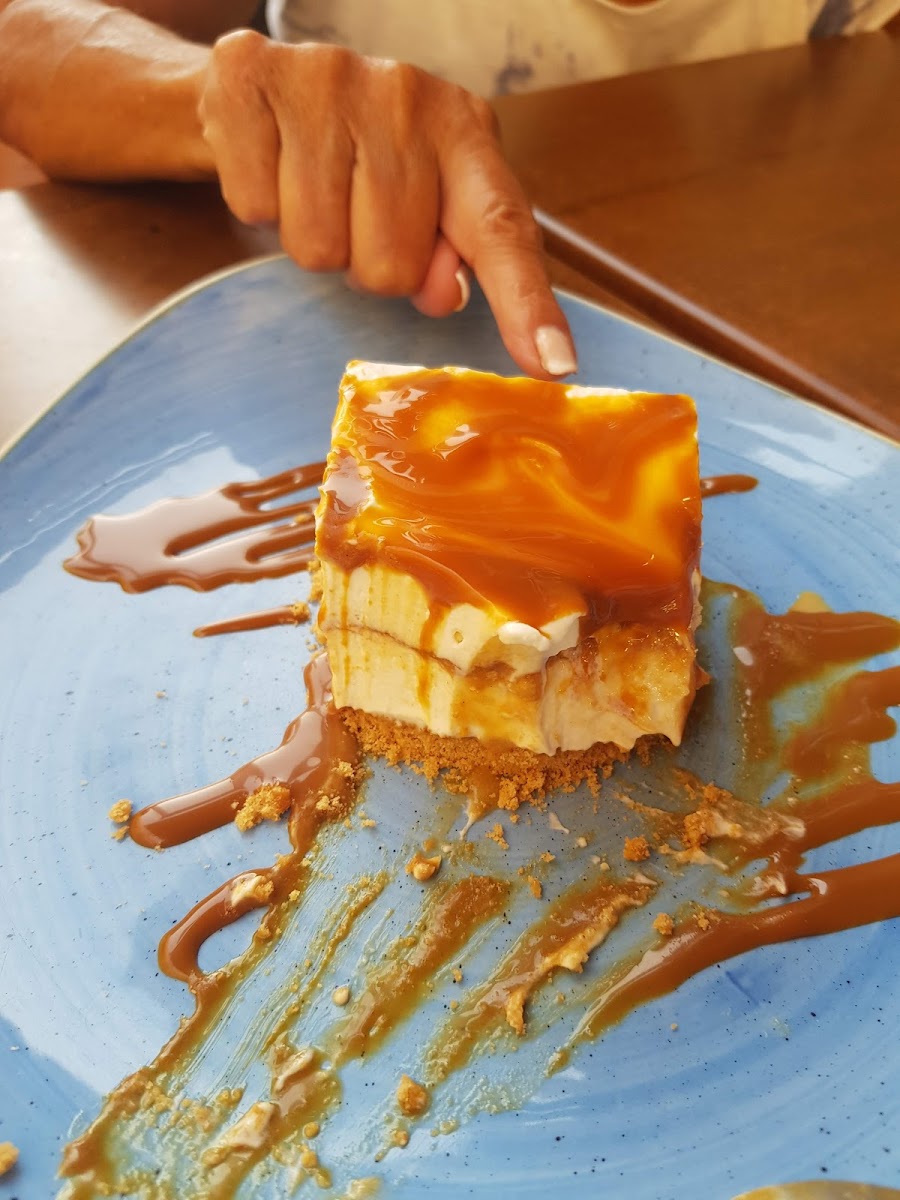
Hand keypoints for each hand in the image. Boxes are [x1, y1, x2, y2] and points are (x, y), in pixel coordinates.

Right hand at [198, 31, 576, 377]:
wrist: (260, 83)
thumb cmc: (355, 150)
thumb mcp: (421, 194)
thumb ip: (450, 252)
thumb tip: (442, 294)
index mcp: (462, 130)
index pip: (500, 230)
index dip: (526, 303)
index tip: (553, 362)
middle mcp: (405, 95)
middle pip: (392, 268)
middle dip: (366, 264)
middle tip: (353, 214)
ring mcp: (328, 81)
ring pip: (320, 249)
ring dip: (311, 239)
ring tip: (310, 187)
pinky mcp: (251, 79)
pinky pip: (256, 209)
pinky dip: (256, 207)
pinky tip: (270, 164)